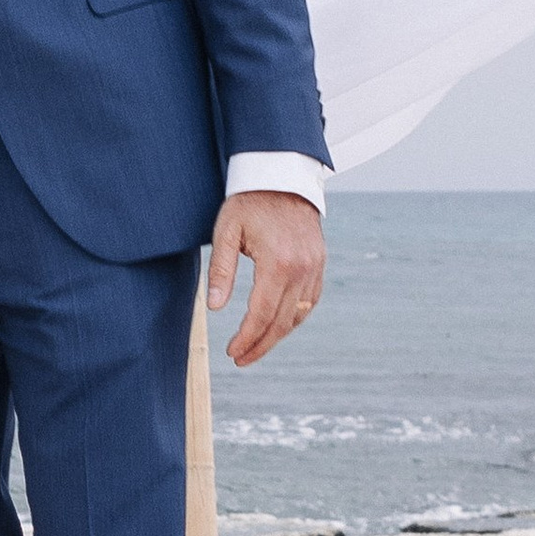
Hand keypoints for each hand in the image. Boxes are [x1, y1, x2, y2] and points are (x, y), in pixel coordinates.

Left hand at [207, 190, 323, 369]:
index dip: (246, 338)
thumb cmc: (249, 202)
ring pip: (299, 315)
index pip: (261, 314)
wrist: (282, 176)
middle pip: (281, 321)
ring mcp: (314, 267)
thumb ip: (222, 271)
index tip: (232, 353)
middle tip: (241, 359)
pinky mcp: (319, 263)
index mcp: (278, 263)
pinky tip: (278, 324)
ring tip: (256, 346)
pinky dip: (294, 317)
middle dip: (260, 345)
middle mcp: (302, 269)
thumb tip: (215, 308)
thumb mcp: (226, 231)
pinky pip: (310, 300)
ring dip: (278, 335)